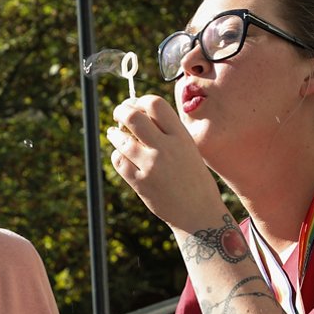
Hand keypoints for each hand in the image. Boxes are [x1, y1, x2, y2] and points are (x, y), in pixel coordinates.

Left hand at [107, 95, 224, 233]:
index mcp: (181, 137)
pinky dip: (116, 155)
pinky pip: (119, 162)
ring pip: (122, 140)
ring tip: (114, 134)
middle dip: (121, 111)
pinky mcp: (141, 183)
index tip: (134, 104)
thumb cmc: (193, 178)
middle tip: (118, 114)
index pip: (155, 104)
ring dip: (114, 134)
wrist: (199, 212)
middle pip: (133, 117)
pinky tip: (120, 155)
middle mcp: (166, 148)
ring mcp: (152, 166)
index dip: (140, 101)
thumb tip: (138, 113)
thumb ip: (167, 132)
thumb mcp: (187, 149)